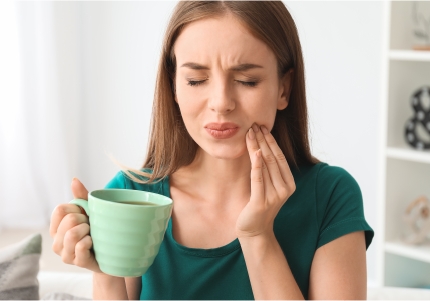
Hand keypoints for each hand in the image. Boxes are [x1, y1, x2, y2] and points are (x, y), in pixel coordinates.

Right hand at [50, 178, 101, 272]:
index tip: (85, 215)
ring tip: (92, 233)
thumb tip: (74, 180)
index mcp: (56, 228)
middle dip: (84, 219)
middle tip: (91, 226)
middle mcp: (57, 242)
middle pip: (68, 220)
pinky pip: (81, 246)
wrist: (112, 254)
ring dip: (87, 230)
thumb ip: (81, 197)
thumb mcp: (90, 212)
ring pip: (72, 234)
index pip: (60, 210)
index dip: (76, 209)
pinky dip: (90, 241)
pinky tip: (94, 242)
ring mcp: (65, 254)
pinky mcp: (77, 262)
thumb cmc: (97, 231)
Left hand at [236, 123, 295, 237]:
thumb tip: (261, 147)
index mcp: (289, 183)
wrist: (254, 230)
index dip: (271, 141)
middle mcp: (285, 189)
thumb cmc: (260, 205)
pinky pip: (258, 180)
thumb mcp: (267, 185)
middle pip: (272, 158)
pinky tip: (253, 152)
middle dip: (263, 140)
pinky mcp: (261, 202)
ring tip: (249, 133)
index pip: (280, 157)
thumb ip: (269, 170)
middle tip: (254, 124)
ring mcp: (274, 196)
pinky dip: (256, 165)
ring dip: (256, 147)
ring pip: (265, 165)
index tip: (262, 126)